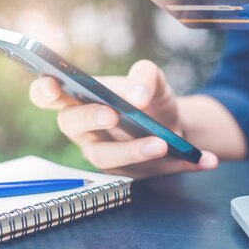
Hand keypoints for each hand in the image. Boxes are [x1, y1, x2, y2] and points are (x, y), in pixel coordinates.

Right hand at [29, 59, 217, 177]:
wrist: (174, 122)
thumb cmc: (150, 96)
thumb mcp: (153, 79)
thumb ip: (145, 76)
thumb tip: (137, 96)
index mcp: (80, 98)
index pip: (48, 94)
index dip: (43, 90)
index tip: (51, 85)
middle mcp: (83, 128)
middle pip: (70, 124)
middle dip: (89, 118)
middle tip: (111, 114)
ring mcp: (101, 152)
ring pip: (105, 156)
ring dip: (133, 150)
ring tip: (161, 143)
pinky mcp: (125, 172)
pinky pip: (145, 173)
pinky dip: (177, 165)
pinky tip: (204, 160)